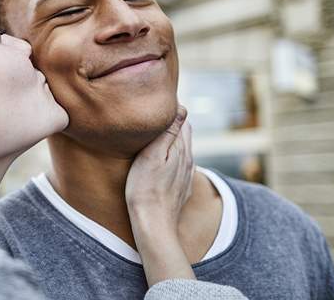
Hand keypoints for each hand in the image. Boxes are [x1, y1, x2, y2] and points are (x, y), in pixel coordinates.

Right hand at [125, 105, 194, 223]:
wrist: (153, 226)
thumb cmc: (145, 189)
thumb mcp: (152, 155)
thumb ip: (168, 132)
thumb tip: (181, 107)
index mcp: (182, 150)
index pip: (182, 120)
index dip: (170, 111)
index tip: (155, 106)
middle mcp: (189, 161)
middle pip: (184, 134)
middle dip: (173, 124)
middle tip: (154, 118)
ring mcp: (186, 176)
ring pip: (183, 151)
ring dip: (172, 142)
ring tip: (156, 137)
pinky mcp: (181, 189)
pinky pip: (180, 167)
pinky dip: (172, 159)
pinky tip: (162, 162)